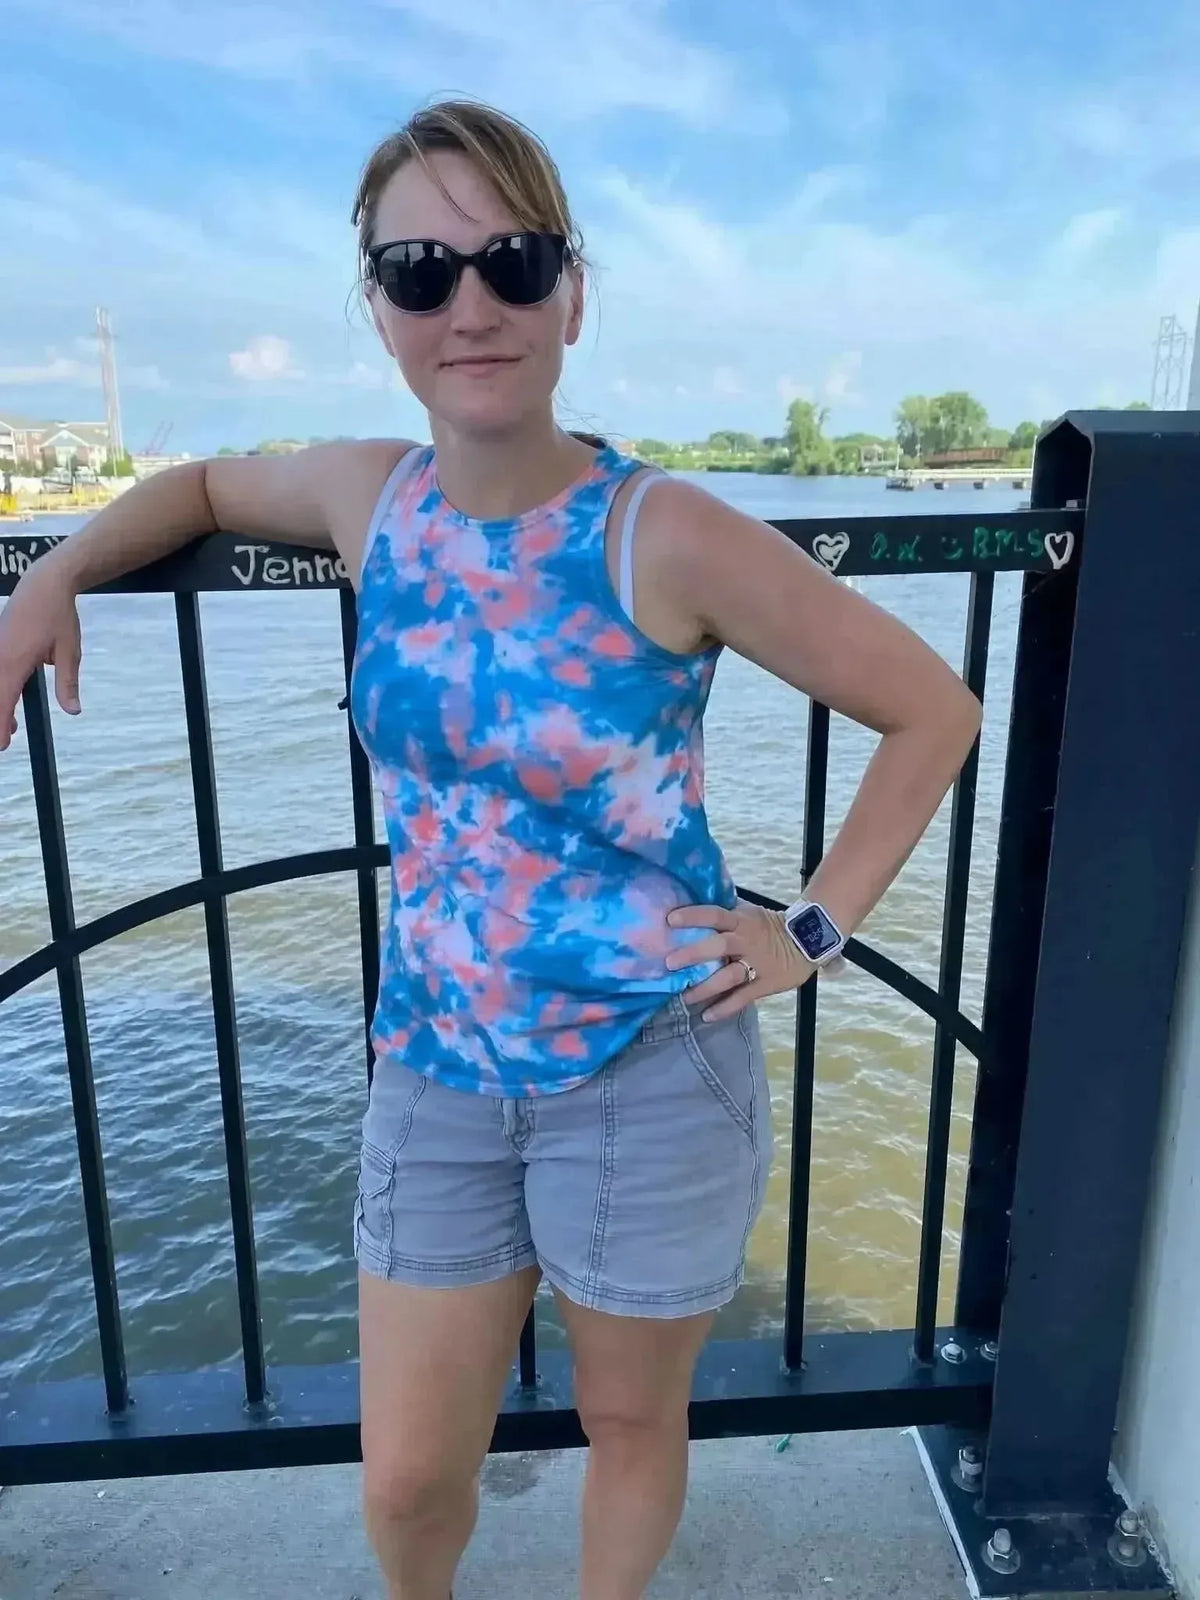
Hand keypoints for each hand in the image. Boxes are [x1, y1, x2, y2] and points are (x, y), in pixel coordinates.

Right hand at [0, 562, 82, 750]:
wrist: (43, 583)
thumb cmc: (57, 615)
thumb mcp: (69, 652)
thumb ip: (67, 683)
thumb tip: (73, 711)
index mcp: (15, 661)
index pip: (3, 701)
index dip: (0, 725)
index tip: (3, 745)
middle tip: (5, 742)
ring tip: (11, 727)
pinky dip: (0, 688)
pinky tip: (8, 699)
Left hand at [665, 898, 815, 1020]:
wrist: (808, 942)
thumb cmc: (770, 927)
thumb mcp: (749, 914)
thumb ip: (726, 916)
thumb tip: (695, 909)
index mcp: (741, 921)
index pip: (715, 914)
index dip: (693, 915)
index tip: (670, 920)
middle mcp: (746, 941)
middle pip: (719, 946)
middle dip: (693, 954)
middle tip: (669, 963)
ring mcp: (756, 964)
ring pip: (728, 976)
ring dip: (705, 988)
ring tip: (684, 997)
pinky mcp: (764, 984)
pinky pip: (742, 997)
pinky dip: (724, 1008)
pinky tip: (706, 1015)